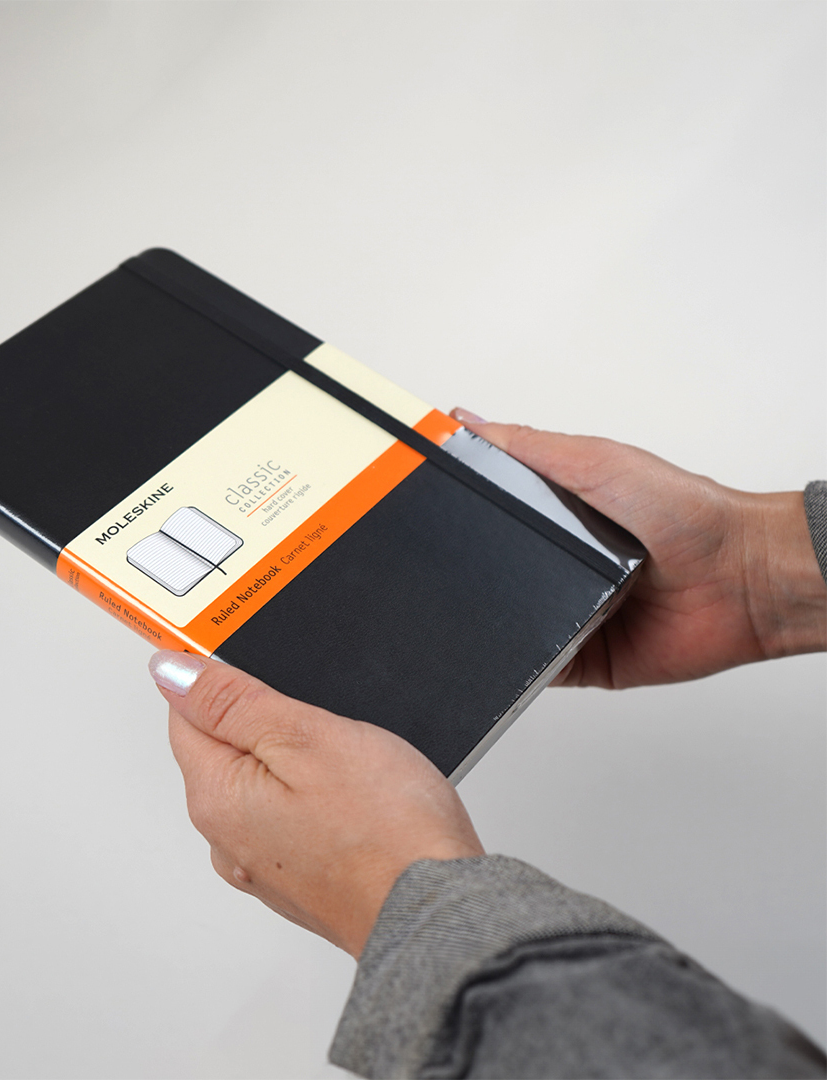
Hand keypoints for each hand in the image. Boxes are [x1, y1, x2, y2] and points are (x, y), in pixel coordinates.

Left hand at [150, 650, 482, 958]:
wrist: (438, 911)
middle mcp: (226, 837)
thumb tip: (171, 671)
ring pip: (263, 779)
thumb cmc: (385, 832)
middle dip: (266, 719)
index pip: (186, 712)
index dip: (222, 679)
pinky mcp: (298, 872)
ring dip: (295, 756)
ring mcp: (263, 860)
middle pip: (225, 746)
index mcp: (215, 797)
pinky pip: (290, 812)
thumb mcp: (304, 736)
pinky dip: (315, 793)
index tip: (268, 675)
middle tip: (323, 718)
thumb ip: (231, 703)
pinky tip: (354, 793)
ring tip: (347, 759)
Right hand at [451, 410, 826, 687]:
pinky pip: (532, 667)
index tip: (413, 498)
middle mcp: (559, 565)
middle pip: (489, 569)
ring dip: (489, 614)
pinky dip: (517, 663)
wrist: (742, 579)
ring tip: (468, 602)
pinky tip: (505, 647)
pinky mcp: (579, 659)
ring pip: (504, 620)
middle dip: (464, 567)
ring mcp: (566, 613)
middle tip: (431, 558)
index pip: (490, 511)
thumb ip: (530, 448)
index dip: (455, 507)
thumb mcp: (596, 461)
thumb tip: (467, 422)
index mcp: (558, 516)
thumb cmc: (688, 512)